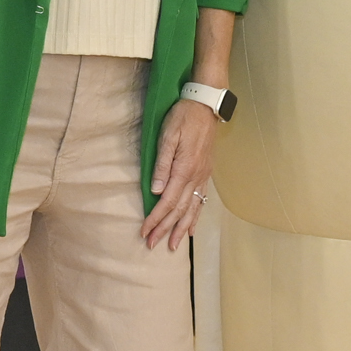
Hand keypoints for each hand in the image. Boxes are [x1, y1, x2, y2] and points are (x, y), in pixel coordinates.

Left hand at [144, 95, 222, 251]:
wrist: (206, 105)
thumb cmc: (183, 117)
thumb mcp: (168, 135)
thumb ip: (162, 164)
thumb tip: (156, 191)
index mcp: (184, 169)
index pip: (167, 202)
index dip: (155, 219)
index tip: (144, 232)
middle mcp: (195, 177)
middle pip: (179, 210)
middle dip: (165, 229)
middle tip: (152, 245)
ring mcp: (202, 176)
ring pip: (192, 209)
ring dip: (182, 229)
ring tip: (174, 245)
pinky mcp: (205, 173)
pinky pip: (201, 200)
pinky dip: (196, 217)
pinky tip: (192, 228)